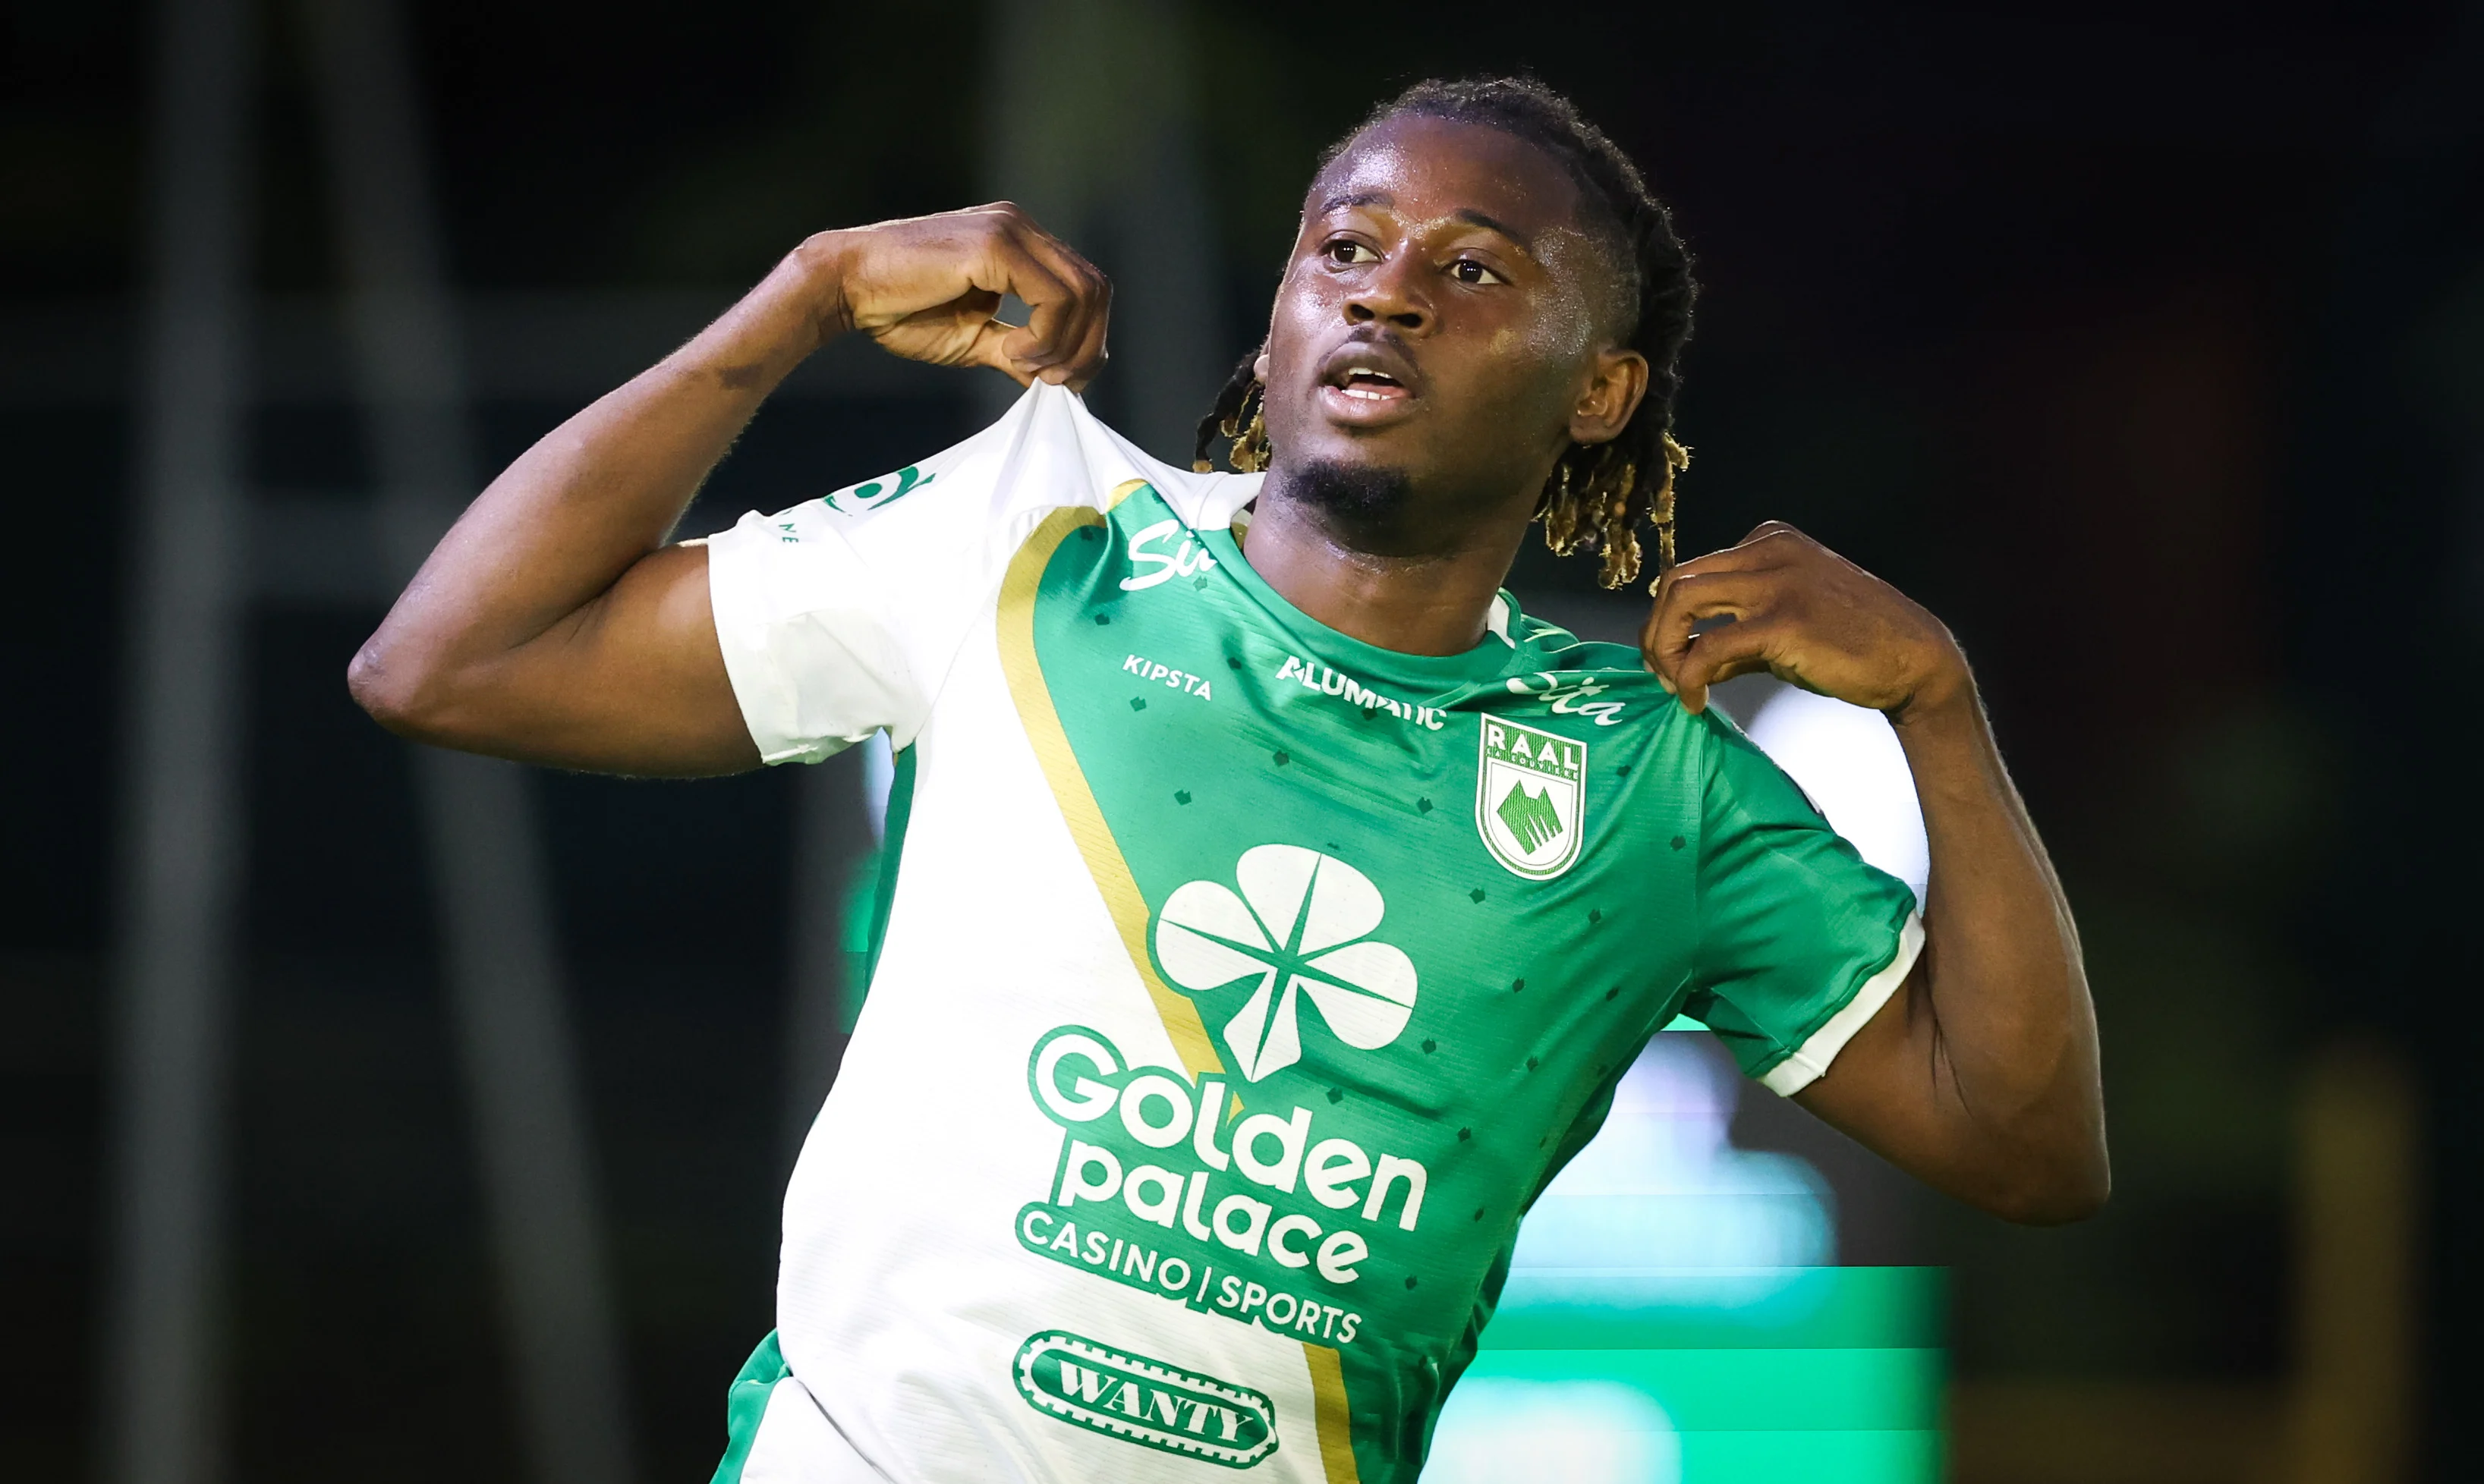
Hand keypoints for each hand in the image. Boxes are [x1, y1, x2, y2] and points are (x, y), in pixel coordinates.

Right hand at [800, 203, 1111, 389]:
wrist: (848, 287)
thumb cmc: (900, 310)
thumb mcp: (974, 339)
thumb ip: (1017, 351)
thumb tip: (1056, 378)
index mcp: (1020, 242)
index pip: (1086, 287)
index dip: (1088, 339)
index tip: (1061, 379)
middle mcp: (1021, 227)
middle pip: (1095, 289)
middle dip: (1087, 347)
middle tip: (1056, 382)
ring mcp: (1010, 230)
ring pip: (1082, 293)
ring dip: (1065, 344)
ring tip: (1026, 366)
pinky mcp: (995, 244)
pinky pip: (1053, 297)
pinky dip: (1045, 335)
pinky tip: (1013, 351)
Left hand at [1640, 521, 1968, 720]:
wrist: (1914, 660)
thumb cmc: (1851, 646)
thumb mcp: (1784, 628)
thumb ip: (1734, 636)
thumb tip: (1682, 661)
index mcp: (1770, 540)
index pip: (1691, 571)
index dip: (1667, 619)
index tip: (1671, 660)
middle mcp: (1769, 550)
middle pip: (1676, 581)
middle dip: (1657, 633)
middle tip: (1662, 675)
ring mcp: (1778, 580)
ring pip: (1681, 601)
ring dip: (1664, 649)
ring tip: (1674, 686)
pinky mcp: (1785, 620)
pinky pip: (1710, 645)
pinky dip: (1689, 675)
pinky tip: (1696, 700)